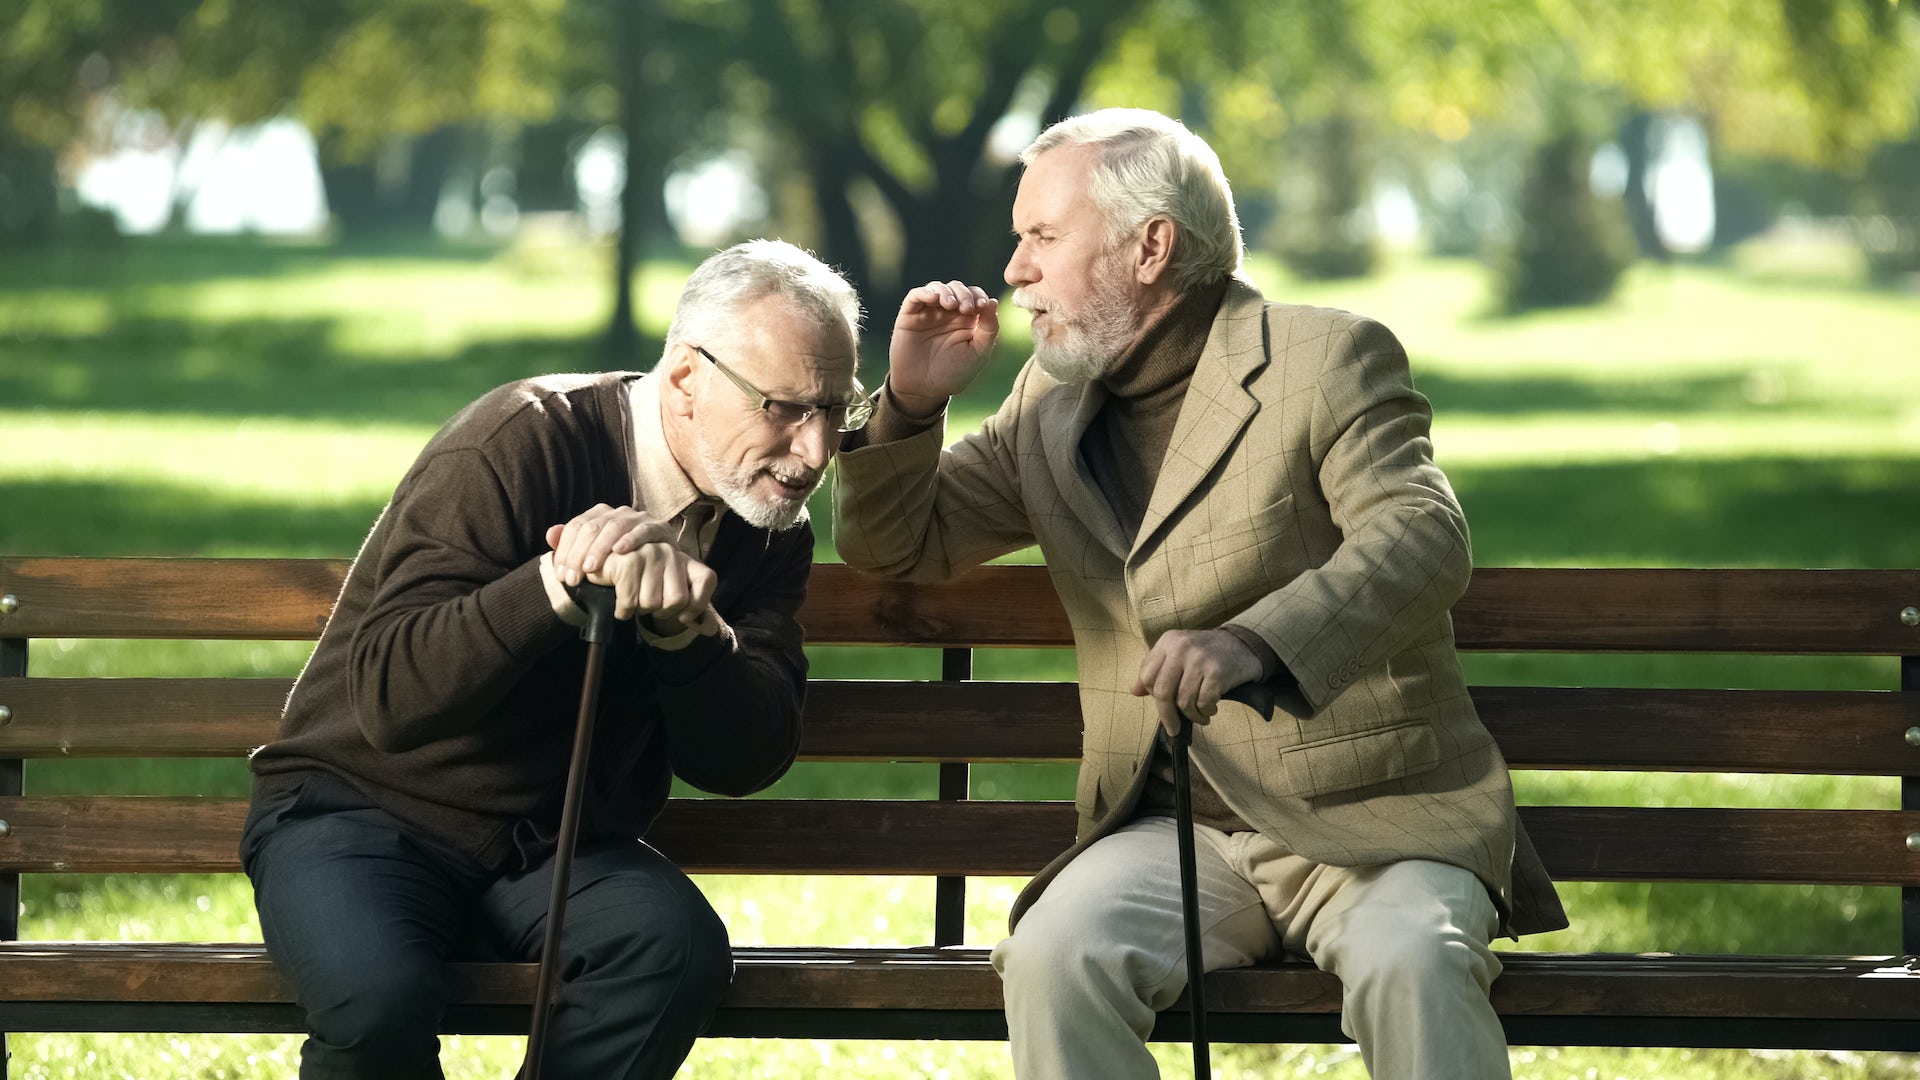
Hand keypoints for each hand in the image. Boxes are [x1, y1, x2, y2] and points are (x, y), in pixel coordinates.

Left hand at [545, 504, 675, 586]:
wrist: (662, 564)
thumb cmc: (624, 561)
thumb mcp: (596, 554)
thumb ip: (573, 545)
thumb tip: (550, 535)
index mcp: (600, 515)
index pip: (576, 527)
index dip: (565, 551)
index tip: (562, 576)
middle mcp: (618, 513)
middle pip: (592, 527)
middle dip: (579, 554)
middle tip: (573, 579)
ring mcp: (639, 518)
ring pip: (614, 527)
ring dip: (600, 548)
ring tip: (591, 569)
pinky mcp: (658, 527)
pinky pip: (642, 530)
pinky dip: (630, 539)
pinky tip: (619, 552)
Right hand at [592, 544, 721, 634]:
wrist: (605, 568)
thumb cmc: (640, 585)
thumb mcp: (668, 595)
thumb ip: (691, 611)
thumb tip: (710, 631)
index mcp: (685, 560)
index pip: (708, 579)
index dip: (698, 604)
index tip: (682, 615)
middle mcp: (671, 553)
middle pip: (678, 599)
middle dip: (661, 612)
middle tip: (648, 605)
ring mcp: (650, 553)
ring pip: (652, 603)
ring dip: (639, 611)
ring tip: (633, 599)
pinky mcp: (628, 560)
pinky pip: (630, 601)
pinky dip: (623, 611)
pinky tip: (621, 607)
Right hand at [888, 279, 999, 417]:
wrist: (923, 389)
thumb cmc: (953, 374)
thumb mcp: (978, 353)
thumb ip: (989, 329)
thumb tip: (994, 301)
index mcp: (967, 320)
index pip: (976, 296)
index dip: (979, 296)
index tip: (982, 306)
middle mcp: (948, 313)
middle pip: (958, 288)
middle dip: (965, 294)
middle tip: (967, 308)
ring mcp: (929, 312)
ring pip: (938, 287)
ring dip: (947, 291)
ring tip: (951, 305)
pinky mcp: (910, 315)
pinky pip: (916, 295)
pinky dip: (925, 292)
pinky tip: (933, 298)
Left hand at [1132, 629, 1264, 735]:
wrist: (1243, 645)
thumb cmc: (1207, 654)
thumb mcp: (1178, 653)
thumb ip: (1156, 670)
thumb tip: (1135, 691)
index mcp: (1168, 641)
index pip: (1146, 676)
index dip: (1153, 695)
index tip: (1164, 704)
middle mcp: (1181, 647)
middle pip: (1162, 692)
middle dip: (1167, 716)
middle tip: (1173, 728)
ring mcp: (1199, 659)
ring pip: (1184, 702)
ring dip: (1192, 716)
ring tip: (1201, 715)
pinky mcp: (1217, 672)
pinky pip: (1203, 703)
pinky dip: (1206, 712)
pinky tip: (1211, 709)